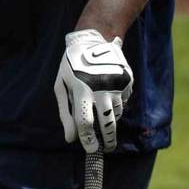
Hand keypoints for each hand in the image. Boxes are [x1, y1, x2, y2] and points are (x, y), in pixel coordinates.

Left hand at [54, 29, 132, 153]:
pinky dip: (117, 104)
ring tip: (103, 113)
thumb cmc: (71, 65)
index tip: (90, 149)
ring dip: (110, 119)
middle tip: (106, 148)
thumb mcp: (61, 85)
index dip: (88, 140)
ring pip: (117, 113)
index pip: (86, 123)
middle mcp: (101, 88)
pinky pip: (123, 101)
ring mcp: (116, 84)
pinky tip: (109, 95)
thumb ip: (65, 113)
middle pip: (107, 124)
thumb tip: (71, 139)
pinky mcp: (127, 81)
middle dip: (107, 140)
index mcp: (82, 89)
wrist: (93, 39)